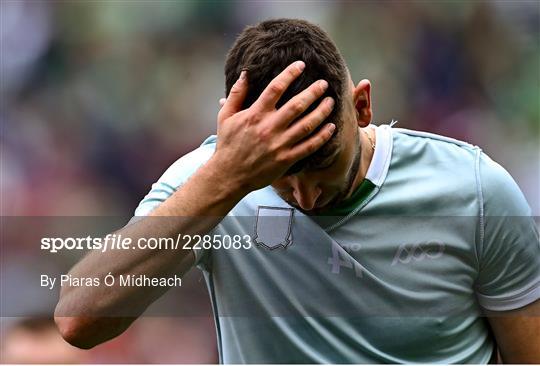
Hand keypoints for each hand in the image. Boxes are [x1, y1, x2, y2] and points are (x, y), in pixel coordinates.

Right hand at [211, 61, 335, 193]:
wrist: (229, 175)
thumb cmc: (228, 144)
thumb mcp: (226, 117)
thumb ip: (237, 94)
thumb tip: (246, 73)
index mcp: (255, 114)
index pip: (276, 88)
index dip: (290, 74)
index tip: (301, 65)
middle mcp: (269, 128)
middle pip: (297, 105)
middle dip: (313, 92)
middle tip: (324, 83)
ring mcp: (279, 144)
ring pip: (307, 125)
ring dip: (321, 112)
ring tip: (330, 102)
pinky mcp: (286, 159)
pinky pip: (309, 146)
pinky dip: (322, 136)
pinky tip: (331, 127)